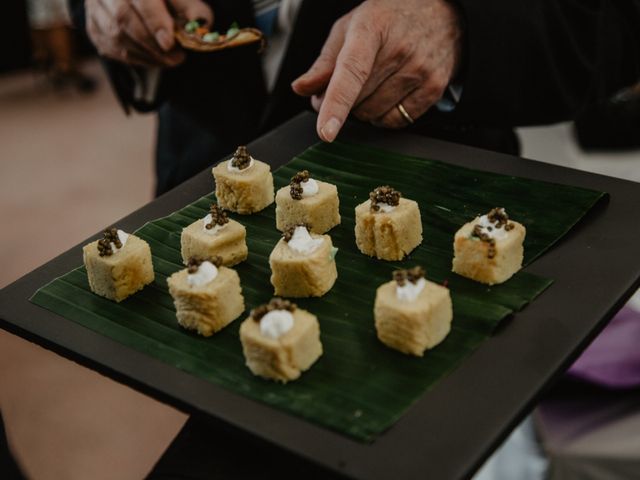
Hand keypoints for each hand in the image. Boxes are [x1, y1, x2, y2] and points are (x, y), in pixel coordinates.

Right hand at [86, 0, 212, 66]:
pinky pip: (111, 49)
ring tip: (170, 60)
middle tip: (177, 57)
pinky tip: (154, 59)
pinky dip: (136, 58)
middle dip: (153, 44)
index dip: (154, 21)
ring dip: (147, 55)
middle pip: (123, 18)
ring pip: (115, 36)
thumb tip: (200, 22)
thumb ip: (189, 6)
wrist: (134, 0)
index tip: (169, 42)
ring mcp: (95, 9)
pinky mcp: (93, 28)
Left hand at [292, 0, 461, 141]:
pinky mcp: (435, 87)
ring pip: (375, 114)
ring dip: (365, 109)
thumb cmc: (390, 18)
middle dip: (345, 100)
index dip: (336, 104)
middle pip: (357, 101)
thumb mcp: (351, 27)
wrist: (442, 9)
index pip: (350, 73)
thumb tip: (302, 89)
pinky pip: (398, 121)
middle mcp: (399, 48)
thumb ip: (324, 61)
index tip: (326, 131)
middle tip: (352, 82)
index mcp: (372, 29)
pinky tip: (389, 95)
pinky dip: (386, 116)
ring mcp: (420, 69)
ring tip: (375, 83)